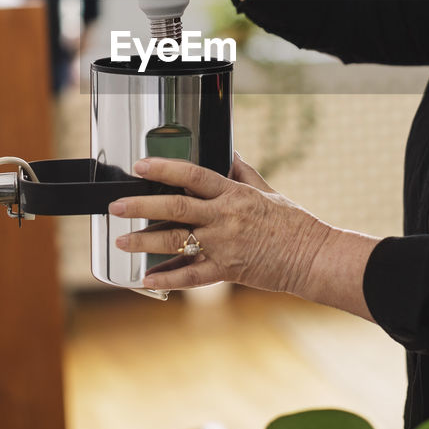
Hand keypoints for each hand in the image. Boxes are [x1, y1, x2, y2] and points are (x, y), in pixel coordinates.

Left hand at [109, 152, 331, 293]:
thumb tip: (228, 151)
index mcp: (234, 193)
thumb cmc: (292, 222)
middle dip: (142, 206)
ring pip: (177, 242)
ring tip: (122, 240)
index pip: (193, 175)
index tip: (140, 166)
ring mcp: (224, 245)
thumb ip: (242, 171)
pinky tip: (145, 278)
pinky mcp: (227, 271)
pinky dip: (167, 277)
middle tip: (117, 206)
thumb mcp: (267, 190)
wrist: (311, 256)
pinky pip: (191, 275)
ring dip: (144, 242)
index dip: (164, 168)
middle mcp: (225, 218)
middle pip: (176, 208)